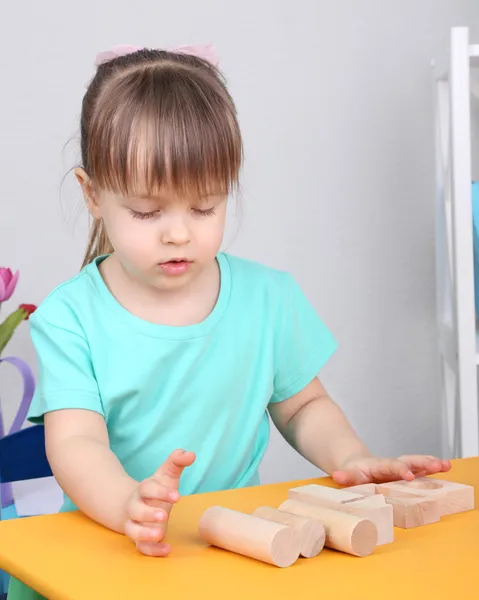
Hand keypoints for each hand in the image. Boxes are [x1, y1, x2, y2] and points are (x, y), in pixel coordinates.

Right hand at [124, 449, 195, 556]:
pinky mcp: (140, 539)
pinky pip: (140, 547)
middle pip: (135, 510)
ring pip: (132, 529)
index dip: (160, 492)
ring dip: (144, 533)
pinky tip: (167, 549)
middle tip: (165, 515)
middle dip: (148, 513)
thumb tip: (191, 453)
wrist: (138, 506)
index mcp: (143, 489)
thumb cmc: (158, 489)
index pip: (146, 488)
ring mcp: (135, 524)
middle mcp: (135, 507)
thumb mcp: (168, 474)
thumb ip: (177, 461)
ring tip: (160, 533)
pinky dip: (152, 550)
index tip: (178, 497)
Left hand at [331, 454, 451, 485]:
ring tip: (446, 465)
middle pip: (408, 461)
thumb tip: (337, 476)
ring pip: (417, 463)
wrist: (358, 465)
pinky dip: (432, 467)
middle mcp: (392, 465)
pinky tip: (446, 467)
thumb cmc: (354, 474)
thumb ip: (345, 476)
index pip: (390, 466)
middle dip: (421, 463)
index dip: (399, 469)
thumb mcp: (348, 475)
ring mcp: (400, 469)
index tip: (409, 475)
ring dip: (430, 464)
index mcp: (378, 467)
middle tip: (436, 465)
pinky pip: (421, 470)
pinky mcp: (407, 473)